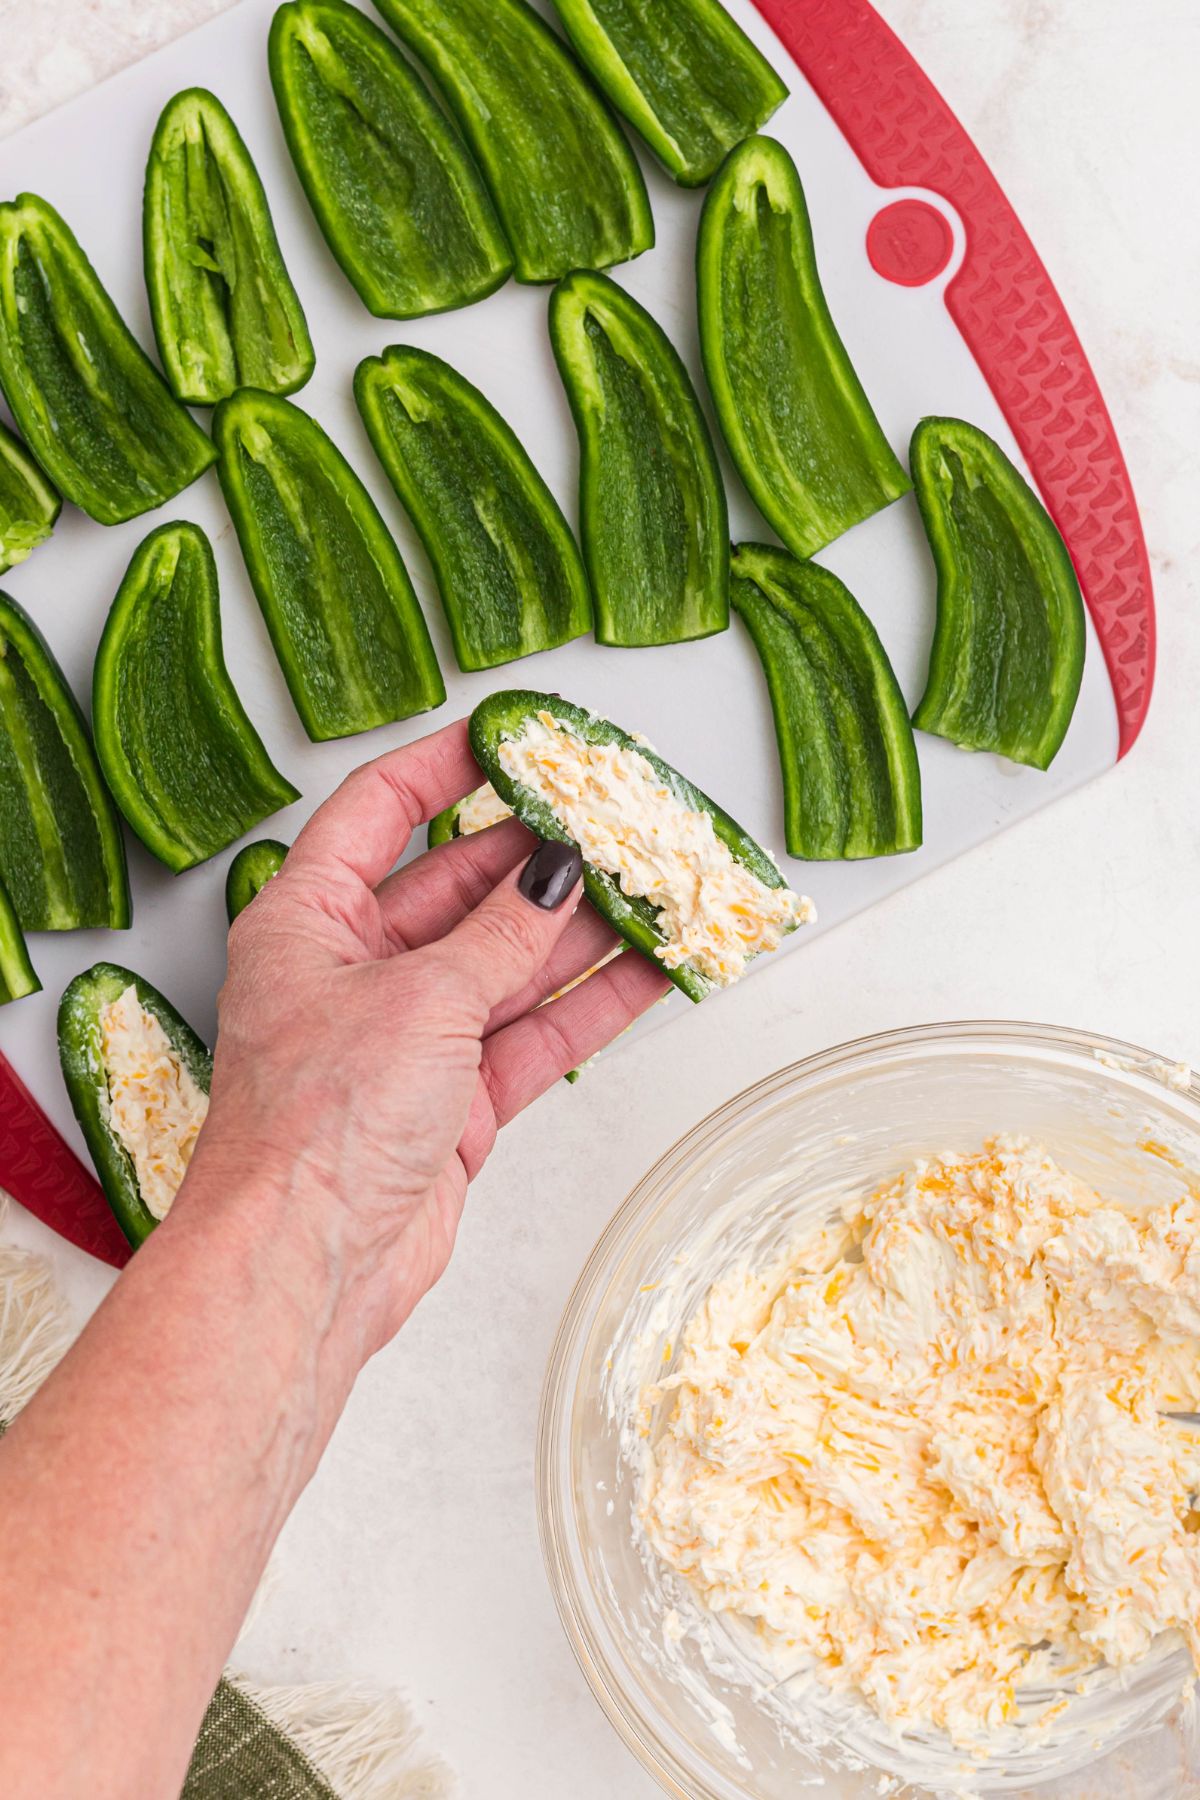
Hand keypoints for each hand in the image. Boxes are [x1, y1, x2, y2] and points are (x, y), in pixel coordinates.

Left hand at [185, 718, 668, 1359]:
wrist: (308, 1265)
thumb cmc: (315, 1126)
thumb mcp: (418, 1000)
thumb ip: (499, 934)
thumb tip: (552, 874)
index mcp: (307, 922)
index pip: (378, 811)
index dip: (444, 767)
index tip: (510, 738)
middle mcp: (355, 972)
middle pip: (461, 888)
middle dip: (540, 857)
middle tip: (613, 822)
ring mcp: (409, 1039)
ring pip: (510, 963)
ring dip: (582, 931)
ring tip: (655, 889)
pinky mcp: (455, 1101)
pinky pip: (534, 1033)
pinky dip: (591, 1004)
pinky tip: (649, 971)